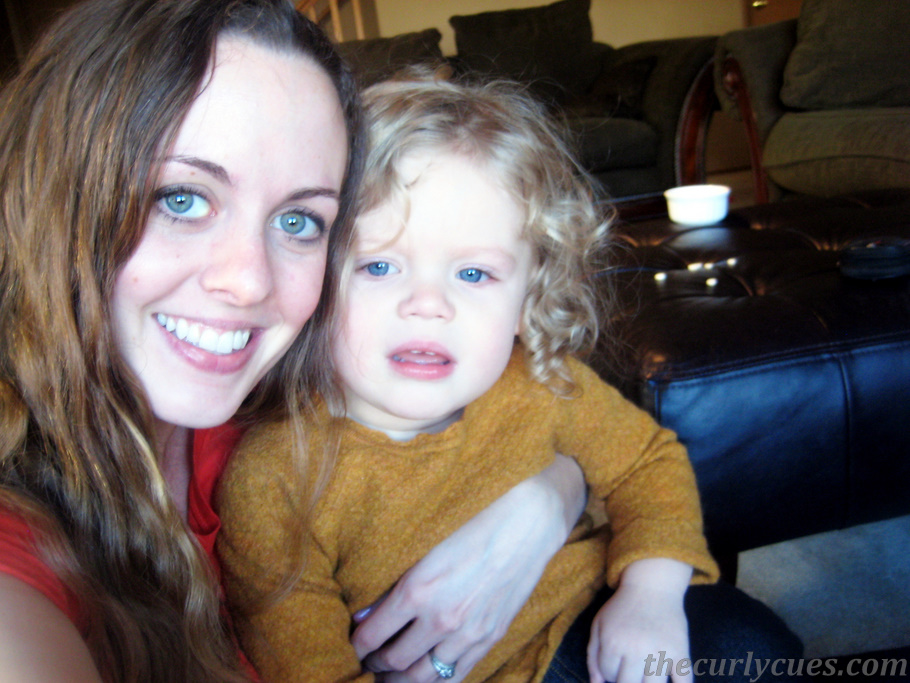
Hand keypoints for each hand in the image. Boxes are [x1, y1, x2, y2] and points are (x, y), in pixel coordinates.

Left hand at [350, 454, 586, 681]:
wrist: (526, 527)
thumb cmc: (473, 528)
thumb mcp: (426, 552)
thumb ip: (394, 589)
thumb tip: (365, 617)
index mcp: (417, 591)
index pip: (372, 636)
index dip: (357, 646)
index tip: (354, 645)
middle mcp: (439, 619)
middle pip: (394, 661)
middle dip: (375, 665)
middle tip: (368, 662)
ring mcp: (467, 634)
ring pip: (422, 677)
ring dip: (400, 680)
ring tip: (390, 676)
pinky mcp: (489, 639)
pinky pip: (456, 676)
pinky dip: (435, 681)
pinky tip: (425, 675)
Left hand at [587, 559, 691, 682]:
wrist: (652, 586)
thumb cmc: (623, 607)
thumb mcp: (599, 625)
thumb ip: (593, 656)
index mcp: (613, 643)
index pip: (608, 675)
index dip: (610, 672)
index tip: (616, 663)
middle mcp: (636, 650)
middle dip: (625, 680)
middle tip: (630, 670)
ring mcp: (659, 652)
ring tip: (644, 673)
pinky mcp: (680, 652)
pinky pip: (683, 680)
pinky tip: (671, 681)